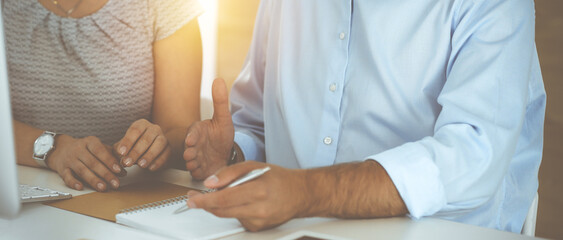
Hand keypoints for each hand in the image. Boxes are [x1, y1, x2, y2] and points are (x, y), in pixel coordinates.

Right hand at [47, 135, 123, 191]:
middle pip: (93, 163)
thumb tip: (124, 169)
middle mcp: (78, 149)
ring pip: (82, 170)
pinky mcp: (62, 169)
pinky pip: (67, 176)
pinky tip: (80, 187)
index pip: (100, 151)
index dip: (109, 161)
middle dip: (105, 174)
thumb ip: (111, 156)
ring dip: (93, 180)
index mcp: (90, 142)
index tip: (119, 170)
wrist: (60, 148)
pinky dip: (73, 182)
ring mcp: (69, 159)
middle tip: (115, 183)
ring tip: (103, 188)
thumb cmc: (85, 149)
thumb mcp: (97, 147)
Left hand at [114, 119, 170, 170]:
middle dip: (136, 152)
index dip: (128, 141)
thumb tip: (120, 154)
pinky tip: (151, 168)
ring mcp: (163, 138)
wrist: (150, 150)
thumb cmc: (133, 147)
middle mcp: (154, 128)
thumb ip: (119, 150)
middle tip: (127, 163)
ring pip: (158, 145)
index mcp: (141, 124)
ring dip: (149, 155)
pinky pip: (166, 154)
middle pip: (146, 139)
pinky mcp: (169, 148)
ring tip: (140, 165)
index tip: (121, 152)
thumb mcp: (124, 146)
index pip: (135, 130)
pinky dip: (159, 161)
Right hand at [184, 78, 233, 179]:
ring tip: (195, 164)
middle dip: (189, 152)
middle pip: (188, 149)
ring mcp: (195, 158)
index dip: (191, 137)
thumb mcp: (223, 118)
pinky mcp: (198, 170)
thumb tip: (218, 80)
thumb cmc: (221, 135)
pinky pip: (196, 173)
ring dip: (192, 164)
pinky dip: (198, 173)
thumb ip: (220, 101)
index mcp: (197, 131)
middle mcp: (193, 145)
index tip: (191, 140)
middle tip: (191, 154)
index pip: (192, 132)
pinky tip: (202, 172)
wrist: (225, 154)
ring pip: (191, 162)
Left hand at [186, 161, 308, 231]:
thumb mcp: (254, 166)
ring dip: (220, 206)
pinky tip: (245, 202)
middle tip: (195, 197)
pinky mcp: (258, 228)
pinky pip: (237, 219)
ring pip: (228, 215)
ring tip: (228, 193)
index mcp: (258, 190)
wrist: (301, 194)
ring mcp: (258, 221)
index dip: (204, 200)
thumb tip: (210, 183)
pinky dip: (235, 210)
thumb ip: (230, 173)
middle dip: (205, 204)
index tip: (192, 198)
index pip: (224, 198)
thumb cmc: (279, 179)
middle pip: (222, 210)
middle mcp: (259, 209)